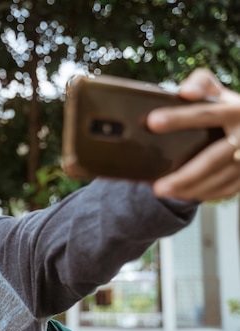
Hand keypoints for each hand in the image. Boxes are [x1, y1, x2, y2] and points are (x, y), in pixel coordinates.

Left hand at [147, 68, 239, 200]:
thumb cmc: (228, 107)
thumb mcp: (218, 91)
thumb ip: (201, 83)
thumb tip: (185, 92)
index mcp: (236, 110)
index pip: (205, 114)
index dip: (179, 117)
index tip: (152, 122)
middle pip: (212, 159)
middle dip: (185, 175)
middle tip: (157, 186)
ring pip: (218, 179)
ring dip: (189, 189)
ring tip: (162, 192)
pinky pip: (225, 189)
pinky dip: (202, 194)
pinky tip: (180, 195)